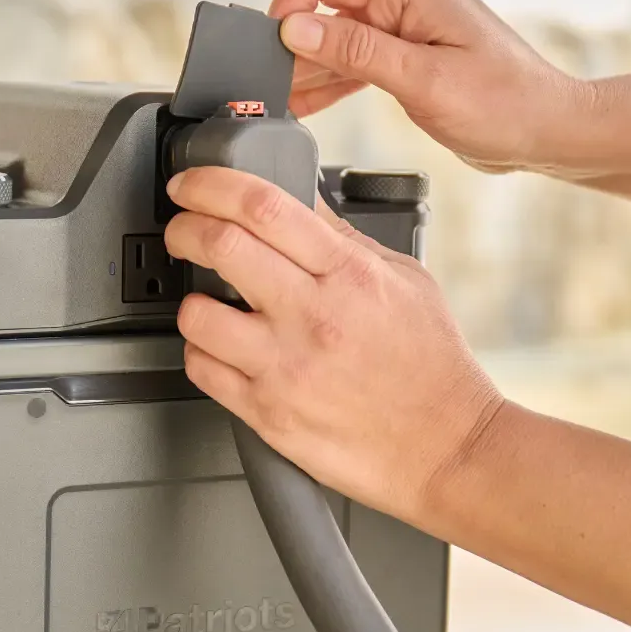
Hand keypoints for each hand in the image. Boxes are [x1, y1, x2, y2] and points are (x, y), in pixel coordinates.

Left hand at [163, 166, 502, 525]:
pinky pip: (202, 369)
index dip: (211, 183)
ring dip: (191, 300)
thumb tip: (299, 200)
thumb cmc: (432, 369)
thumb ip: (345, 240)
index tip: (192, 184)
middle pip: (219, 245)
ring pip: (197, 313)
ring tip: (208, 302)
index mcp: (348, 274)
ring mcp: (285, 367)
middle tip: (182, 230)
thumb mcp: (406, 280)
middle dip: (184, 227)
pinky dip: (199, 351)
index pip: (263, 205)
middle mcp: (312, 316)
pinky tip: (219, 348)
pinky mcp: (267, 414)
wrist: (448, 447)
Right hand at [267, 0, 586, 173]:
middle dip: (295, 42)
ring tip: (281, 97)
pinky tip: (305, 102)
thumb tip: (300, 28)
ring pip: (337, 41)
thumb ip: (358, 51)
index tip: (278, 39)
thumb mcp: (423, 79)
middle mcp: (405, 5)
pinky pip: (355, 65)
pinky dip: (329, 84)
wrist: (545, 133)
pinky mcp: (406, 64)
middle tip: (273, 79)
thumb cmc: (506, 102)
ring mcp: (405, 35)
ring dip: (308, 68)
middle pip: (328, 9)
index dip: (295, 4)